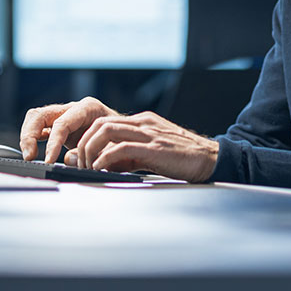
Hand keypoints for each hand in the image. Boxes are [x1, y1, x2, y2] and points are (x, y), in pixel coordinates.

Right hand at [19, 96, 115, 162]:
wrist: (129, 138)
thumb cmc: (123, 141)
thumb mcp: (113, 147)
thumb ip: (93, 152)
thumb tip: (68, 159)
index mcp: (88, 108)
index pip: (62, 122)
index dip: (53, 142)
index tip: (48, 160)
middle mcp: (73, 109)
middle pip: (42, 114)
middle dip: (31, 135)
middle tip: (29, 156)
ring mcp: (65, 117)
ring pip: (36, 119)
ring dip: (28, 137)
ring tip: (29, 156)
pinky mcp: (59, 128)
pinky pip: (40, 129)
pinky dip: (33, 140)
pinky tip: (32, 153)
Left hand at [65, 111, 218, 182]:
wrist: (210, 159)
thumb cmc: (181, 159)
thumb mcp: (150, 155)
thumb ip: (127, 157)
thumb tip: (99, 165)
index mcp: (142, 122)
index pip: (104, 122)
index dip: (87, 139)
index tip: (80, 158)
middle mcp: (143, 123)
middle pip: (100, 124)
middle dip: (84, 144)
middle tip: (80, 164)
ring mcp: (149, 133)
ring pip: (107, 131)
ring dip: (91, 150)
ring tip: (88, 167)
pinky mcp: (154, 147)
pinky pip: (122, 147)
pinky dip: (106, 158)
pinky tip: (101, 169)